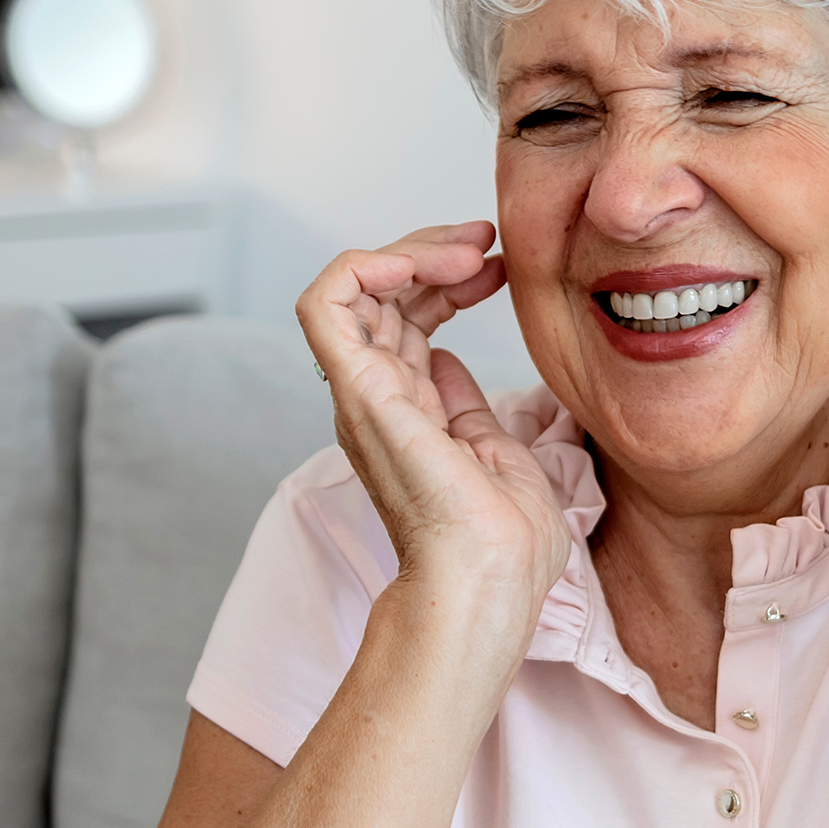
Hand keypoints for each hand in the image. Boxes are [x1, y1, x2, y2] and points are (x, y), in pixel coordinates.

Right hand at [296, 222, 572, 619]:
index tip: (500, 266)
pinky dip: (360, 265)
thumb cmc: (503, 549)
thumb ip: (468, 409)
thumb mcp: (498, 455)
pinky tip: (412, 260)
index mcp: (410, 415)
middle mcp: (378, 400)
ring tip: (467, 250)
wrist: (488, 586)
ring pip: (353, 288)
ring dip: (409, 250)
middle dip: (432, 252)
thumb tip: (450, 363)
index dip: (449, 281)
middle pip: (383, 296)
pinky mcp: (358, 392)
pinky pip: (324, 305)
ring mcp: (363, 395)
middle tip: (486, 241)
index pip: (409, 322)